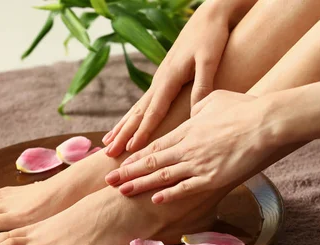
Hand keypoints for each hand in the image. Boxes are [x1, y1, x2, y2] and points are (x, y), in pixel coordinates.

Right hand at [103, 0, 240, 157]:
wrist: (208, 16)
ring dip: (122, 127)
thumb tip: (195, 111)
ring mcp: (159, 79)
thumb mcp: (210, 60)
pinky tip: (127, 124)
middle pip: (137, 113)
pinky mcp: (163, 78)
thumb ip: (203, 85)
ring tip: (107, 143)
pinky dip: (132, 116)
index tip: (131, 149)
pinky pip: (143, 102)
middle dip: (123, 134)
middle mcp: (159, 80)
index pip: (153, 112)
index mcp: (170, 78)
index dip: (143, 132)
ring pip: (136, 108)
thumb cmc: (211, 37)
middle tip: (108, 153)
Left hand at [104, 90, 277, 203]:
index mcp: (187, 129)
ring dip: (141, 185)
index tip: (120, 162)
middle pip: (151, 162)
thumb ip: (199, 105)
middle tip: (108, 180)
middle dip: (128, 172)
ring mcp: (198, 164)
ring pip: (162, 176)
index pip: (155, 145)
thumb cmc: (244, 108)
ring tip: (121, 192)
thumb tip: (193, 109)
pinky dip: (169, 195)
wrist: (266, 123)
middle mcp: (187, 148)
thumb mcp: (215, 98)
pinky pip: (186, 189)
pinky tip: (154, 200)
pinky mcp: (212, 178)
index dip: (136, 156)